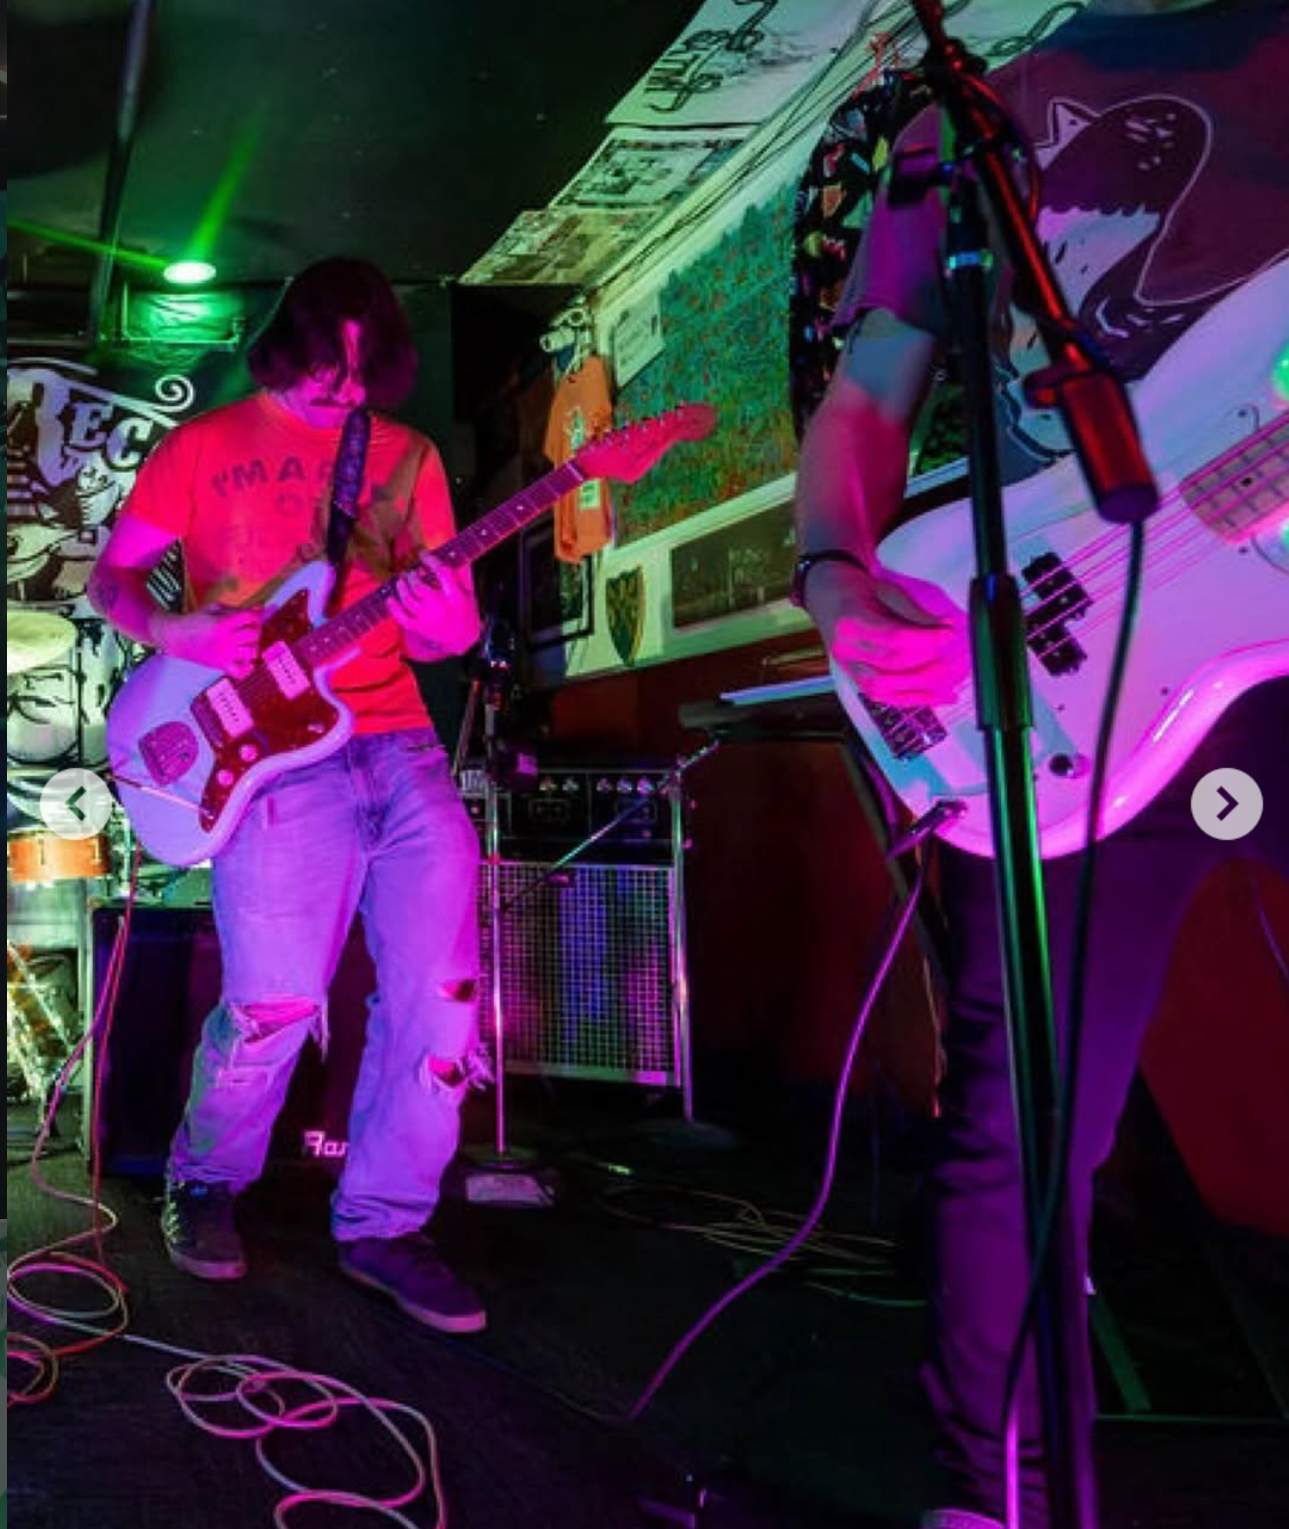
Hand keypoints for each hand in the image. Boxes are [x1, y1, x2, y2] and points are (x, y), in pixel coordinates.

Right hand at [150, 607, 263, 678]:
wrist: (176, 638)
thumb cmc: (194, 621)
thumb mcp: (213, 608)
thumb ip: (236, 609)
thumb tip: (258, 608)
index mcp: (222, 623)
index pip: (250, 617)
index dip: (256, 613)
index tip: (255, 612)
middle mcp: (225, 640)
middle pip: (254, 634)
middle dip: (255, 627)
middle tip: (249, 626)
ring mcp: (224, 655)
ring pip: (253, 651)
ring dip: (253, 645)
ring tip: (245, 641)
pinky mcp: (222, 666)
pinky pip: (242, 672)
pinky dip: (248, 666)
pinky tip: (245, 658)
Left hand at [390, 553, 479, 655]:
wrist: (462, 640)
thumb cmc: (465, 613)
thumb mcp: (467, 594)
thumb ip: (454, 578)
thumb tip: (437, 561)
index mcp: (455, 596)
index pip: (441, 572)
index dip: (430, 560)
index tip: (424, 554)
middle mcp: (440, 606)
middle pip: (420, 586)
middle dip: (412, 575)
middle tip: (411, 572)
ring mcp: (428, 618)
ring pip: (408, 599)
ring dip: (402, 586)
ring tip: (401, 580)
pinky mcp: (419, 627)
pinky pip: (401, 616)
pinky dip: (393, 607)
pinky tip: (390, 598)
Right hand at [808, 561, 968, 707]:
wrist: (826, 597)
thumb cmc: (856, 591)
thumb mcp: (888, 591)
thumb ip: (916, 613)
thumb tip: (945, 628)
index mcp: (852, 620)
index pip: (893, 636)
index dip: (924, 639)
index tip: (947, 635)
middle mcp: (845, 647)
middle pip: (890, 664)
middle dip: (924, 665)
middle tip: (947, 662)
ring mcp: (846, 665)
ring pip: (883, 687)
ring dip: (917, 690)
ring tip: (943, 688)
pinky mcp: (851, 677)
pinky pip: (879, 696)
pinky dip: (906, 699)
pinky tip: (929, 699)